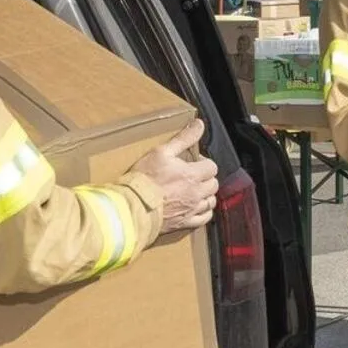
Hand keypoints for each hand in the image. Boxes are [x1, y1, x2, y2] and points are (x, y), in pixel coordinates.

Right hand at [133, 119, 219, 234]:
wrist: (133, 206)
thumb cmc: (144, 178)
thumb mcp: (162, 151)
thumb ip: (183, 138)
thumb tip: (199, 124)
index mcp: (193, 174)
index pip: (212, 167)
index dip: (204, 163)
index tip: (192, 162)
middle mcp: (197, 193)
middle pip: (213, 184)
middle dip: (206, 178)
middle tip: (192, 176)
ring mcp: (192, 209)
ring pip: (211, 202)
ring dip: (206, 195)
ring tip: (194, 191)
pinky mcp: (185, 223)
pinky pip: (204, 218)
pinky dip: (204, 212)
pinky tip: (196, 207)